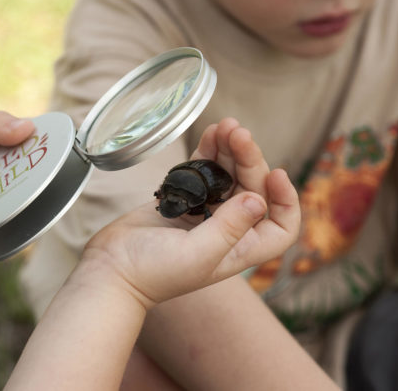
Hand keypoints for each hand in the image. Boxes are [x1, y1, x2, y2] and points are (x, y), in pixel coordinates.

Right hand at [81, 118, 299, 308]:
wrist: (111, 269)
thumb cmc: (153, 272)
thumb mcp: (198, 254)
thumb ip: (229, 227)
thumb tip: (258, 198)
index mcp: (239, 249)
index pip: (280, 227)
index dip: (286, 200)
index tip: (276, 174)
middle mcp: (228, 229)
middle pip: (253, 188)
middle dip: (250, 159)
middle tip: (238, 133)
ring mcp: (205, 211)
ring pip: (229, 174)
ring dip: (231, 149)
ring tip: (227, 125)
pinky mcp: (183, 197)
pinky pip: (203, 169)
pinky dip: (209, 150)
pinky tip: (212, 132)